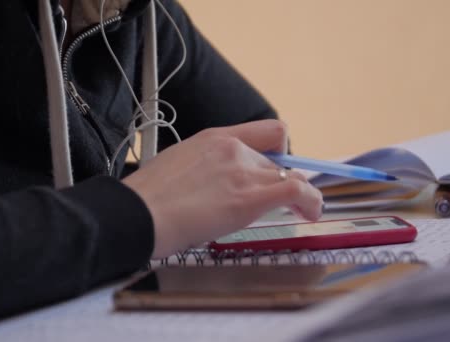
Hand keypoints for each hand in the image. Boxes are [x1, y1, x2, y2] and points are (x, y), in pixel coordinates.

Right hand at [123, 119, 322, 258]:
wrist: (137, 213)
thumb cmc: (147, 199)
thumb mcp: (177, 166)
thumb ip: (206, 168)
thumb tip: (216, 186)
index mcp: (214, 137)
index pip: (267, 132)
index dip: (279, 152)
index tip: (277, 168)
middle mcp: (233, 148)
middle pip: (277, 163)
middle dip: (278, 184)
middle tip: (275, 205)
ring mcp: (243, 171)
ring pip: (290, 177)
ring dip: (297, 196)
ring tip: (301, 212)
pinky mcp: (251, 197)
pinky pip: (299, 192)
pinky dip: (312, 203)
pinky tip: (311, 214)